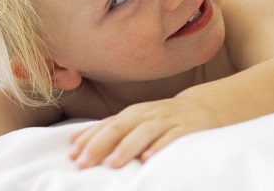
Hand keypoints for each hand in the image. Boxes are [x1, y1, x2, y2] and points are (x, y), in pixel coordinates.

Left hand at [68, 98, 216, 168]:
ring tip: (113, 163)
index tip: (71, 157)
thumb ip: (107, 129)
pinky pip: (171, 138)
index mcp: (132, 114)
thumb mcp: (134, 120)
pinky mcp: (185, 130)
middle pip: (119, 127)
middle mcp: (146, 116)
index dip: (88, 140)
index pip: (106, 125)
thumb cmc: (161, 118)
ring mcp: (166, 122)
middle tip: (84, 163)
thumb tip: (73, 140)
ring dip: (127, 147)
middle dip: (100, 145)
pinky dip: (159, 148)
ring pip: (144, 132)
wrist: (201, 108)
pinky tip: (149, 158)